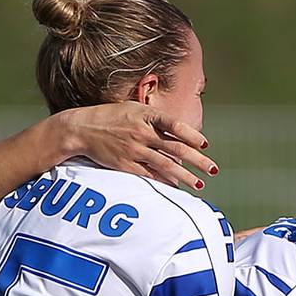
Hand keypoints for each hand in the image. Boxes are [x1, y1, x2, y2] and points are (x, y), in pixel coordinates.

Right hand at [53, 102, 216, 191]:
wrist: (82, 128)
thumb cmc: (111, 117)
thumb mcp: (134, 108)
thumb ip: (155, 118)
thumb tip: (178, 131)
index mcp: (146, 115)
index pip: (175, 125)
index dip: (192, 135)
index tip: (205, 145)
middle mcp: (142, 132)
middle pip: (176, 148)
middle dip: (198, 160)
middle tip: (213, 170)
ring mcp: (134, 149)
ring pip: (166, 165)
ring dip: (185, 176)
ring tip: (200, 184)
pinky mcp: (124, 164)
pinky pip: (149, 175)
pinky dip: (164, 182)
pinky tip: (176, 187)